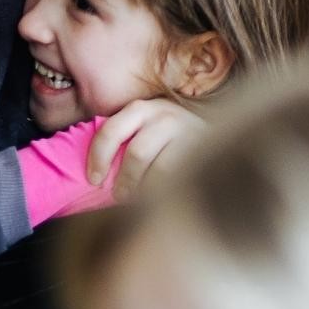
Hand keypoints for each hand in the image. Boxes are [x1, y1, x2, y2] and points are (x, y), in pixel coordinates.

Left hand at [87, 98, 204, 199]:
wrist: (215, 131)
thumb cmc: (165, 136)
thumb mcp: (141, 128)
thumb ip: (121, 140)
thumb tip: (93, 173)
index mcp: (139, 109)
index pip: (111, 131)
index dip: (98, 157)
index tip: (93, 180)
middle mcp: (164, 115)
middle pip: (137, 153)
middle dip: (125, 179)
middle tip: (119, 196)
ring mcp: (187, 131)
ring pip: (161, 169)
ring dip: (146, 189)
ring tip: (141, 199)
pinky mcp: (205, 149)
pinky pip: (181, 177)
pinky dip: (167, 191)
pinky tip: (163, 197)